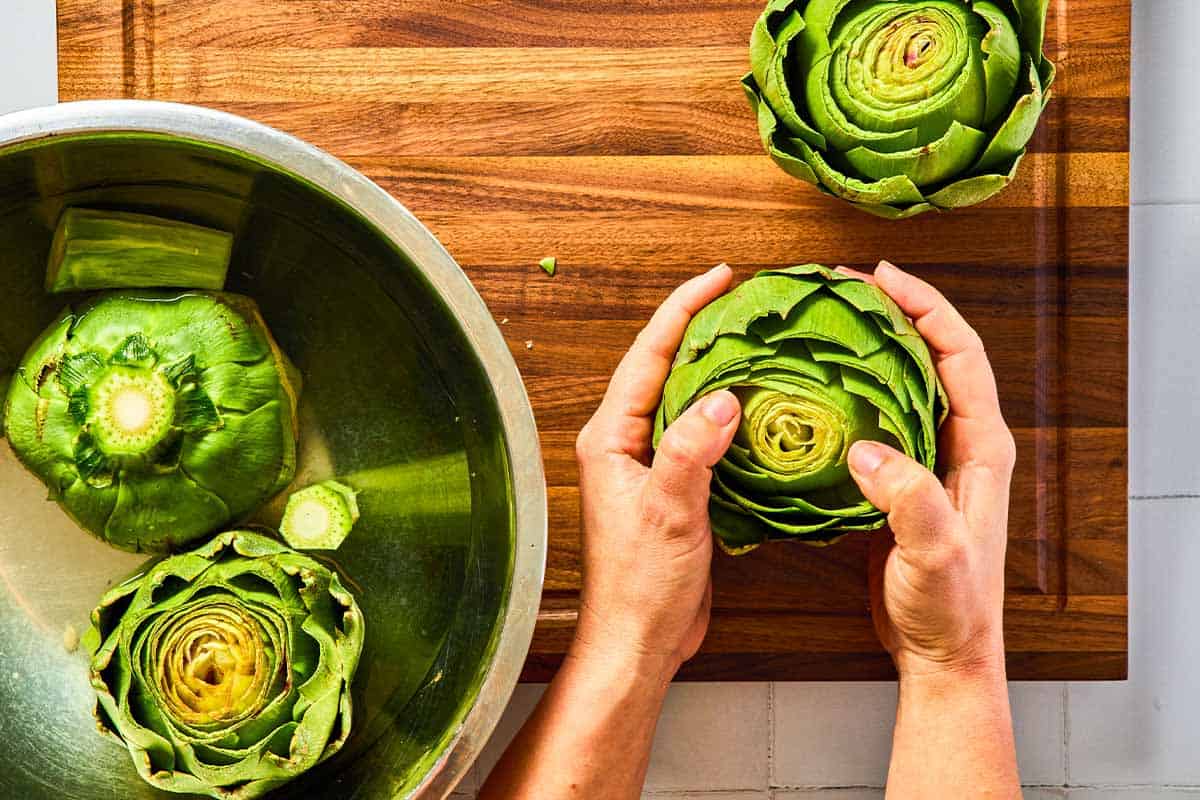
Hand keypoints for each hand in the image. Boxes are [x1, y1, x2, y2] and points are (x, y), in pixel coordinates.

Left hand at [572, 264, 738, 675]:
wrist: (639, 640)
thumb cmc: (640, 586)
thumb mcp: (669, 514)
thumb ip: (691, 453)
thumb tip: (724, 399)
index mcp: (610, 437)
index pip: (649, 354)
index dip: (685, 308)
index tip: (722, 276)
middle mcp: (625, 441)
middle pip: (665, 364)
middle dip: (702, 325)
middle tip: (748, 297)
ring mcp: (649, 462)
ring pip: (685, 396)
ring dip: (718, 365)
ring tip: (758, 335)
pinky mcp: (674, 485)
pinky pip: (702, 431)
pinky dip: (730, 411)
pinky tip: (760, 403)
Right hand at [841, 262, 1016, 679]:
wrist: (941, 651)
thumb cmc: (951, 608)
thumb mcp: (936, 552)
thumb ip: (909, 498)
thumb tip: (866, 451)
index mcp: (981, 448)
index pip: (960, 355)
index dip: (926, 308)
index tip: (882, 280)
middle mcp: (962, 445)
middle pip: (934, 355)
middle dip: (897, 312)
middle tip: (846, 287)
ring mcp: (933, 461)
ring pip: (906, 383)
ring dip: (874, 347)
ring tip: (830, 322)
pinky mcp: (904, 480)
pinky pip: (881, 417)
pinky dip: (854, 391)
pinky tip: (819, 387)